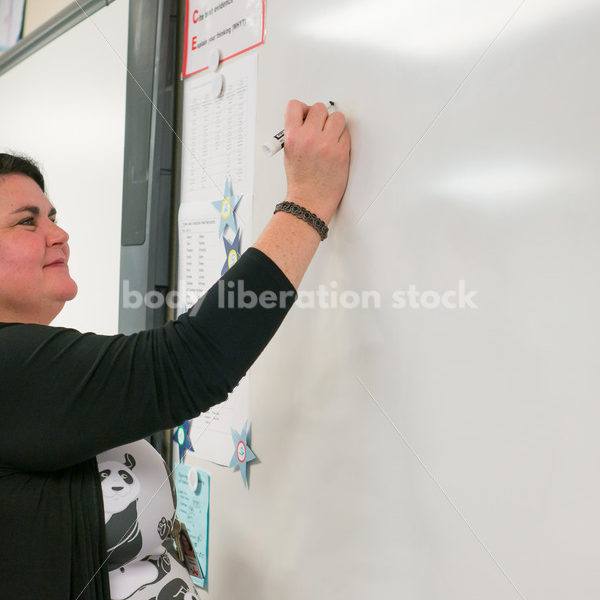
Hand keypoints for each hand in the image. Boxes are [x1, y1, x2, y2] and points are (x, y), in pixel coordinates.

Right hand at [283, 100, 350, 224]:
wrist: (310, 201)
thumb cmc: (300, 181)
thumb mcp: (289, 153)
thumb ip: (297, 133)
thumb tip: (309, 118)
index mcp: (292, 137)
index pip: (296, 106)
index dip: (303, 109)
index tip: (307, 115)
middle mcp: (309, 138)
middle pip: (320, 108)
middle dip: (321, 117)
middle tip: (320, 128)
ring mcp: (327, 145)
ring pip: (337, 117)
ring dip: (334, 124)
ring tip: (329, 137)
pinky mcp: (342, 152)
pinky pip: (346, 133)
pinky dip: (342, 138)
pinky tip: (335, 147)